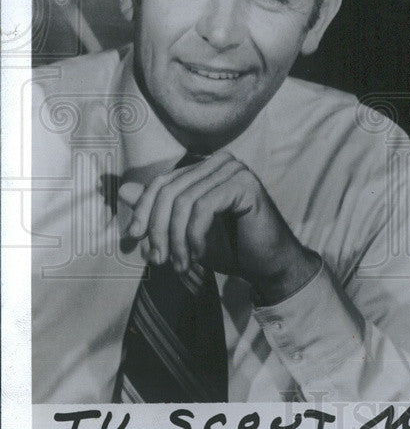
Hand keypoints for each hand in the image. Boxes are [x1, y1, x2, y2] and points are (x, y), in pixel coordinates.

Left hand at [119, 151, 320, 303]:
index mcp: (206, 168)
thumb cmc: (230, 248)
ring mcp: (235, 170)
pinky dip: (194, 235)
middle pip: (170, 191)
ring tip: (180, 264)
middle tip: (158, 261)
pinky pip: (203, 207)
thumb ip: (157, 210)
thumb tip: (122, 190)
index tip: (134, 239)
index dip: (143, 210)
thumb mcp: (184, 231)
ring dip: (177, 239)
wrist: (268, 265)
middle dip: (158, 230)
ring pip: (184, 201)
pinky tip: (198, 255)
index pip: (163, 182)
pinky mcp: (245, 184)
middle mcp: (221, 162)